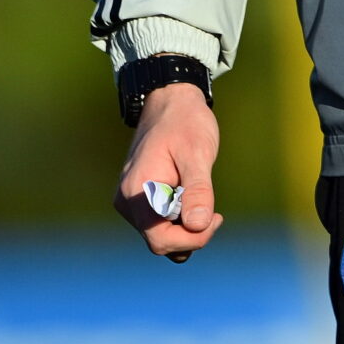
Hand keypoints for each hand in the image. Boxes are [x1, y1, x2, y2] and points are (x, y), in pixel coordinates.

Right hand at [115, 82, 221, 261]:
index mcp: (138, 192)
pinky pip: (158, 224)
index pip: (161, 240)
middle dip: (191, 233)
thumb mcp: (197, 153)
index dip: (193, 238)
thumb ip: (198, 190)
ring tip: (199, 196)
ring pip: (160, 236)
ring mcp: (130, 202)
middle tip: (214, 209)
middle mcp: (127, 202)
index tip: (216, 216)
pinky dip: (178, 220)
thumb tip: (198, 226)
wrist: (170, 101)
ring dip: (185, 227)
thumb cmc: (186, 123)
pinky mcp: (138, 199)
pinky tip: (191, 198)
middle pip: (160, 242)